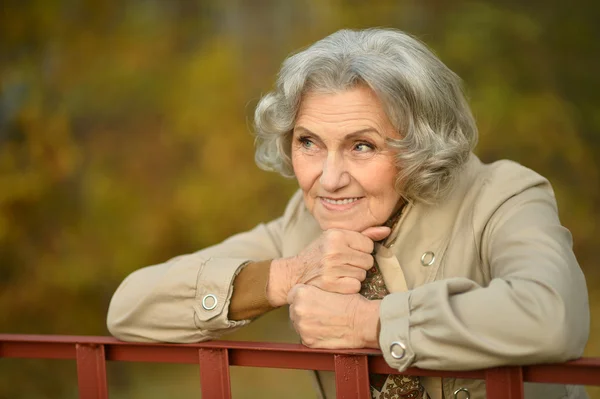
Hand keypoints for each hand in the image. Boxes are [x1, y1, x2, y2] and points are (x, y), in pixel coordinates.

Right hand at [268, 226, 389, 306]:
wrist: (295, 272)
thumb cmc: (319, 253)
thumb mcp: (336, 237)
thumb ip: (363, 234)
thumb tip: (387, 230)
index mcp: (336, 235)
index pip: (368, 244)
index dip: (362, 250)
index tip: (349, 252)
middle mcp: (334, 250)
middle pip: (368, 260)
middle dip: (359, 263)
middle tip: (344, 264)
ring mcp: (331, 268)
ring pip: (363, 274)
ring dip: (354, 275)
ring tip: (340, 272)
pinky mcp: (330, 284)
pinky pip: (355, 286)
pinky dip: (350, 286)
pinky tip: (339, 282)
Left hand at [287, 284, 380, 348]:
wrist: (363, 321)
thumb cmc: (351, 303)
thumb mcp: (330, 288)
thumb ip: (314, 292)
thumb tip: (309, 296)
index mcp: (302, 293)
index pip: (293, 295)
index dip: (304, 297)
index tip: (313, 301)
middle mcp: (298, 310)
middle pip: (294, 310)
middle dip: (305, 311)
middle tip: (321, 312)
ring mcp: (302, 327)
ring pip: (299, 324)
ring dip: (308, 323)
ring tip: (326, 321)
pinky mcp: (308, 342)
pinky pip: (305, 337)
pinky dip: (314, 335)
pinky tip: (327, 331)